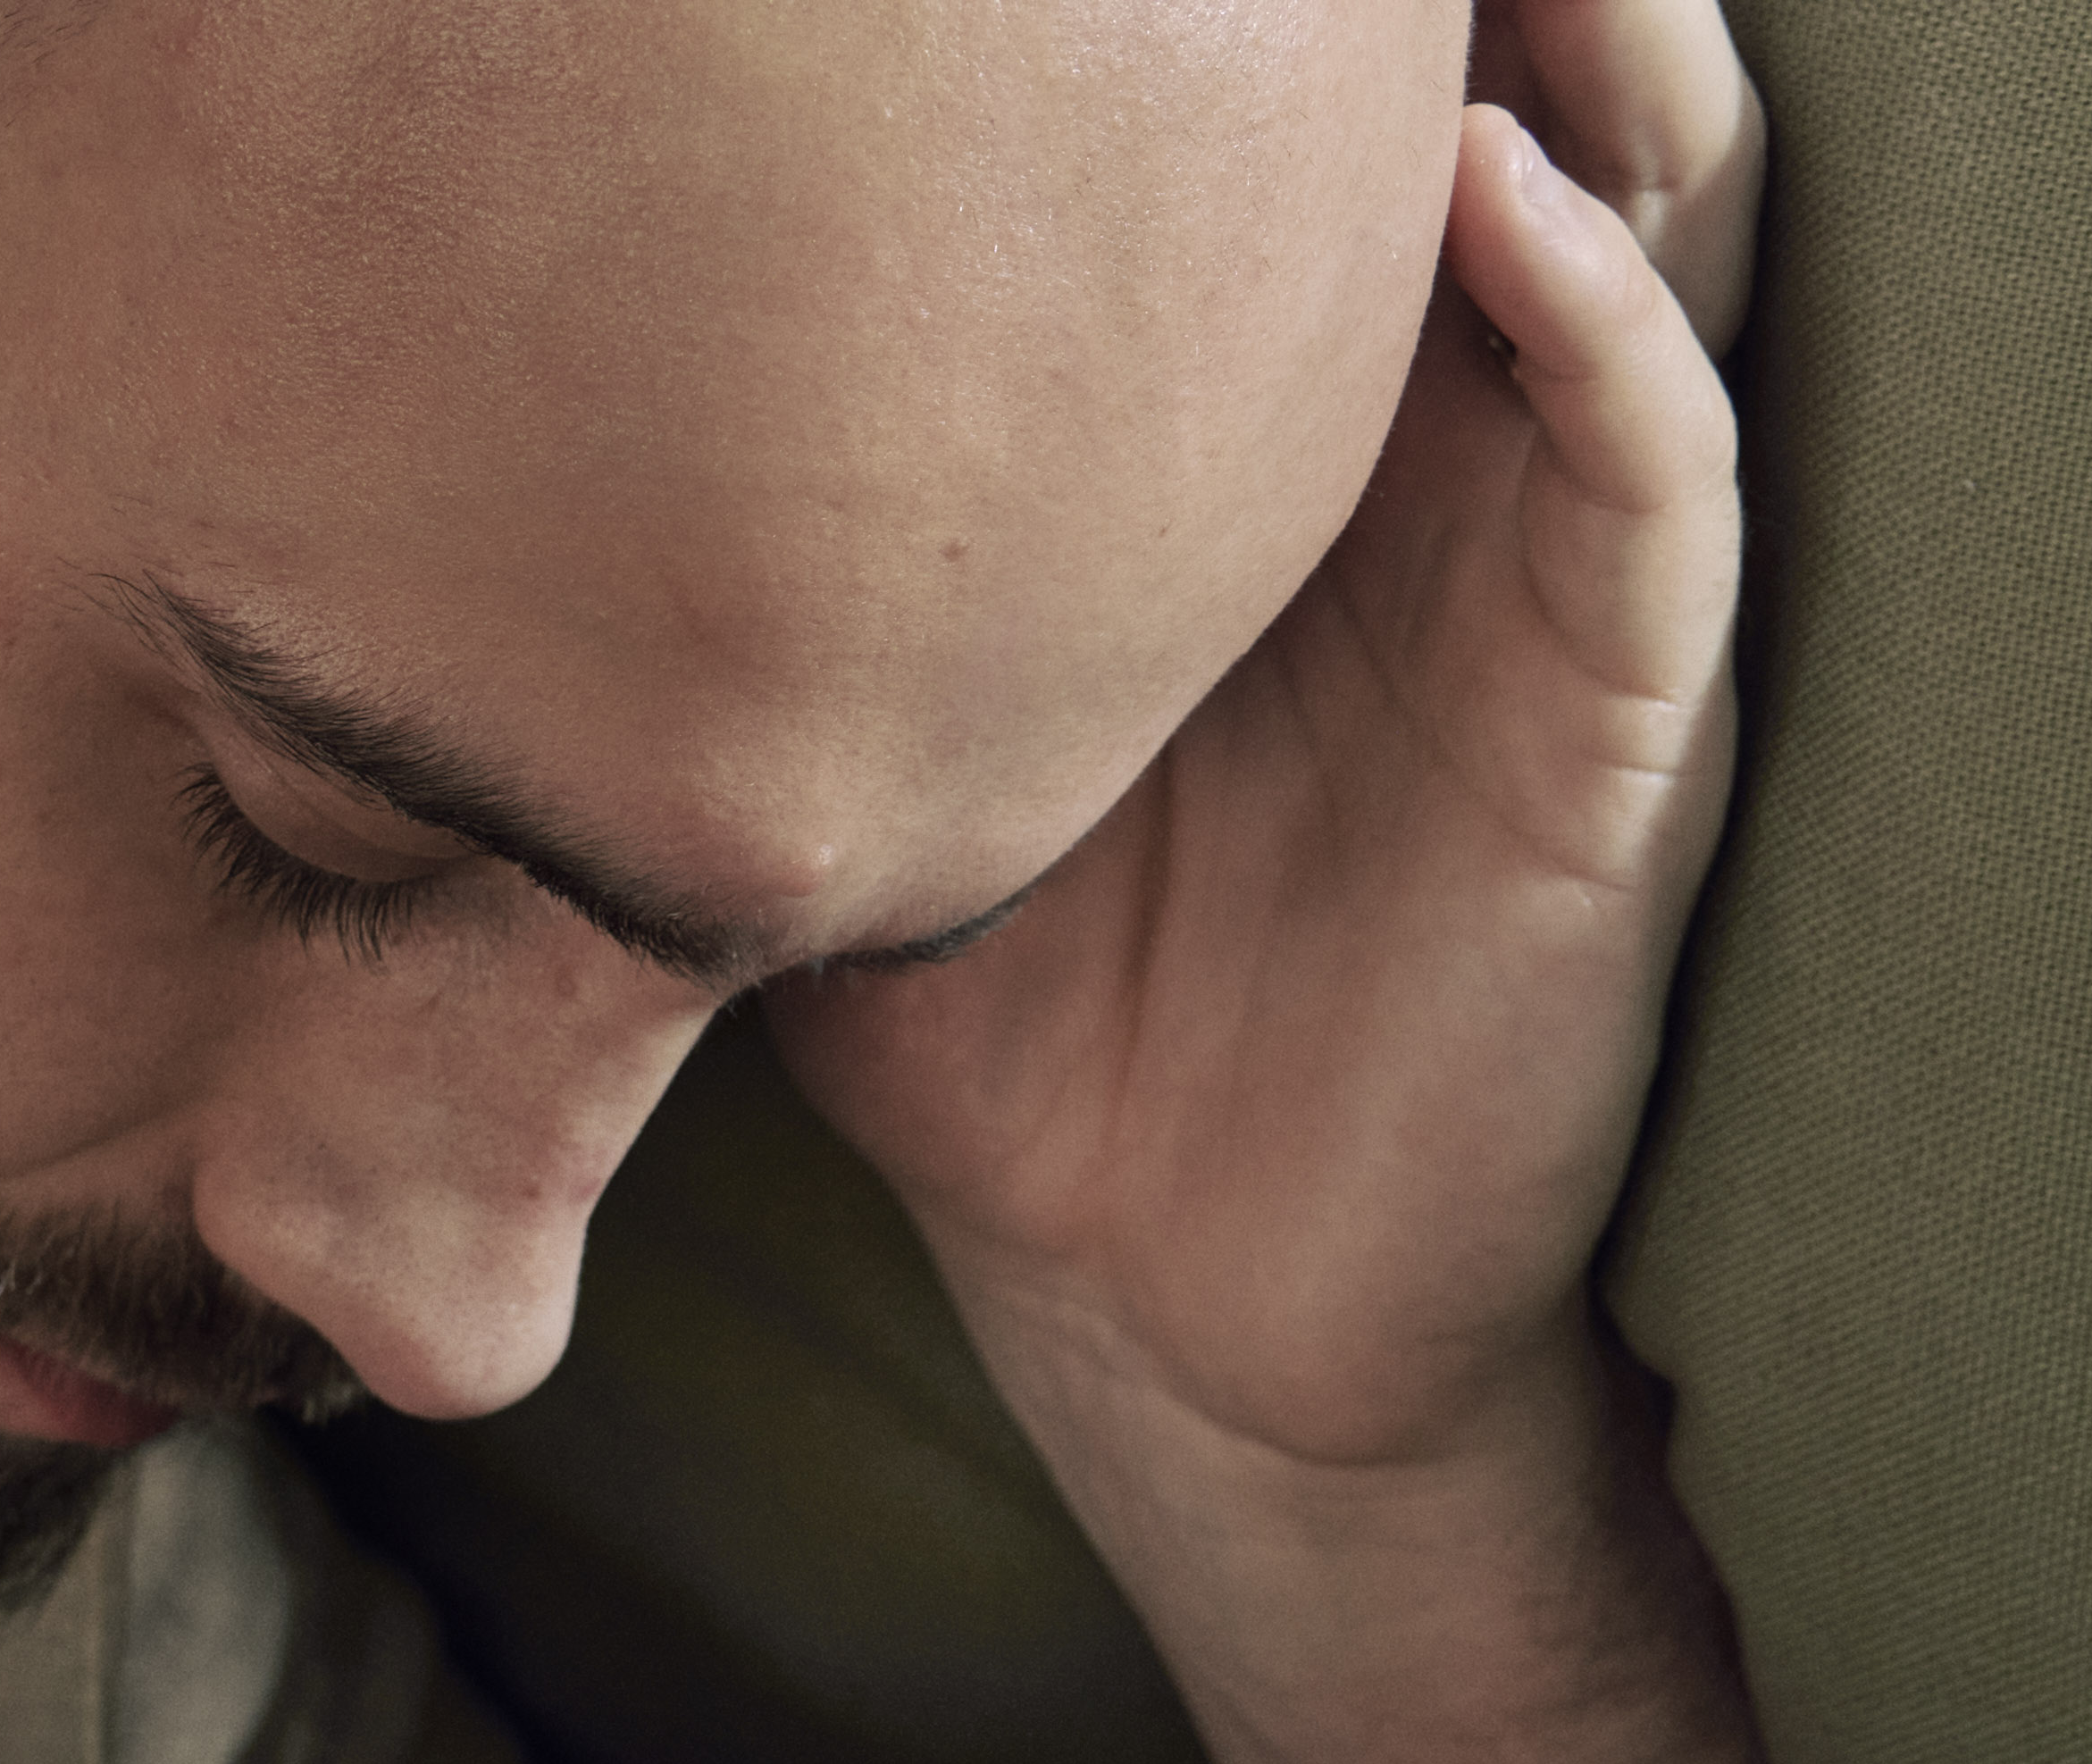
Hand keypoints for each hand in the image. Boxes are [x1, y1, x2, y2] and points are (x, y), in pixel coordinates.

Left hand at [780, 0, 1757, 1509]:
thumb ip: (722, 634)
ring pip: (1634, 222)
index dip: (1225, 35)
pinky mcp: (1624, 719)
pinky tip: (1500, 199)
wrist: (1169, 1309)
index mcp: (1248, 450)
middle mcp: (1420, 460)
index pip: (1271, 173)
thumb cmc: (1014, 1033)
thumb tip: (439, 506)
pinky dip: (1600, 323)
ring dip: (1576, 51)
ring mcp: (1543, 573)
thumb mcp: (838, 777)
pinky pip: (1653, 476)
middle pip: (1480, 115)